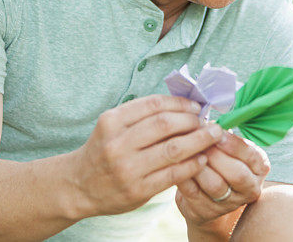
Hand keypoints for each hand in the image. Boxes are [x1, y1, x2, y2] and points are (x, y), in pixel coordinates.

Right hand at [69, 95, 223, 217]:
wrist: (79, 186)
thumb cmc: (105, 150)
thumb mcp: (114, 126)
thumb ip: (143, 115)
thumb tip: (185, 105)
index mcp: (112, 121)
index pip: (154, 104)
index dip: (181, 103)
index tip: (196, 106)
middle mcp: (117, 143)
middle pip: (166, 124)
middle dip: (193, 121)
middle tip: (208, 121)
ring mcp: (127, 168)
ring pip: (173, 149)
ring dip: (199, 140)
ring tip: (213, 136)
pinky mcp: (138, 190)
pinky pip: (173, 174)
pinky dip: (192, 164)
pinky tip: (202, 158)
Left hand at [175, 132, 270, 230]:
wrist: (209, 194)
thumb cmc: (222, 160)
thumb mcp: (232, 148)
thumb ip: (225, 137)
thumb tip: (207, 125)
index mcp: (260, 168)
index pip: (251, 156)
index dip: (233, 144)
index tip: (217, 131)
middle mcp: (250, 188)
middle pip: (237, 174)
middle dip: (216, 155)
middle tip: (200, 141)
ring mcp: (229, 204)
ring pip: (215, 186)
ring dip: (199, 166)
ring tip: (187, 150)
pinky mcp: (207, 212)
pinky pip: (194, 193)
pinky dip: (184, 176)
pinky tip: (177, 163)